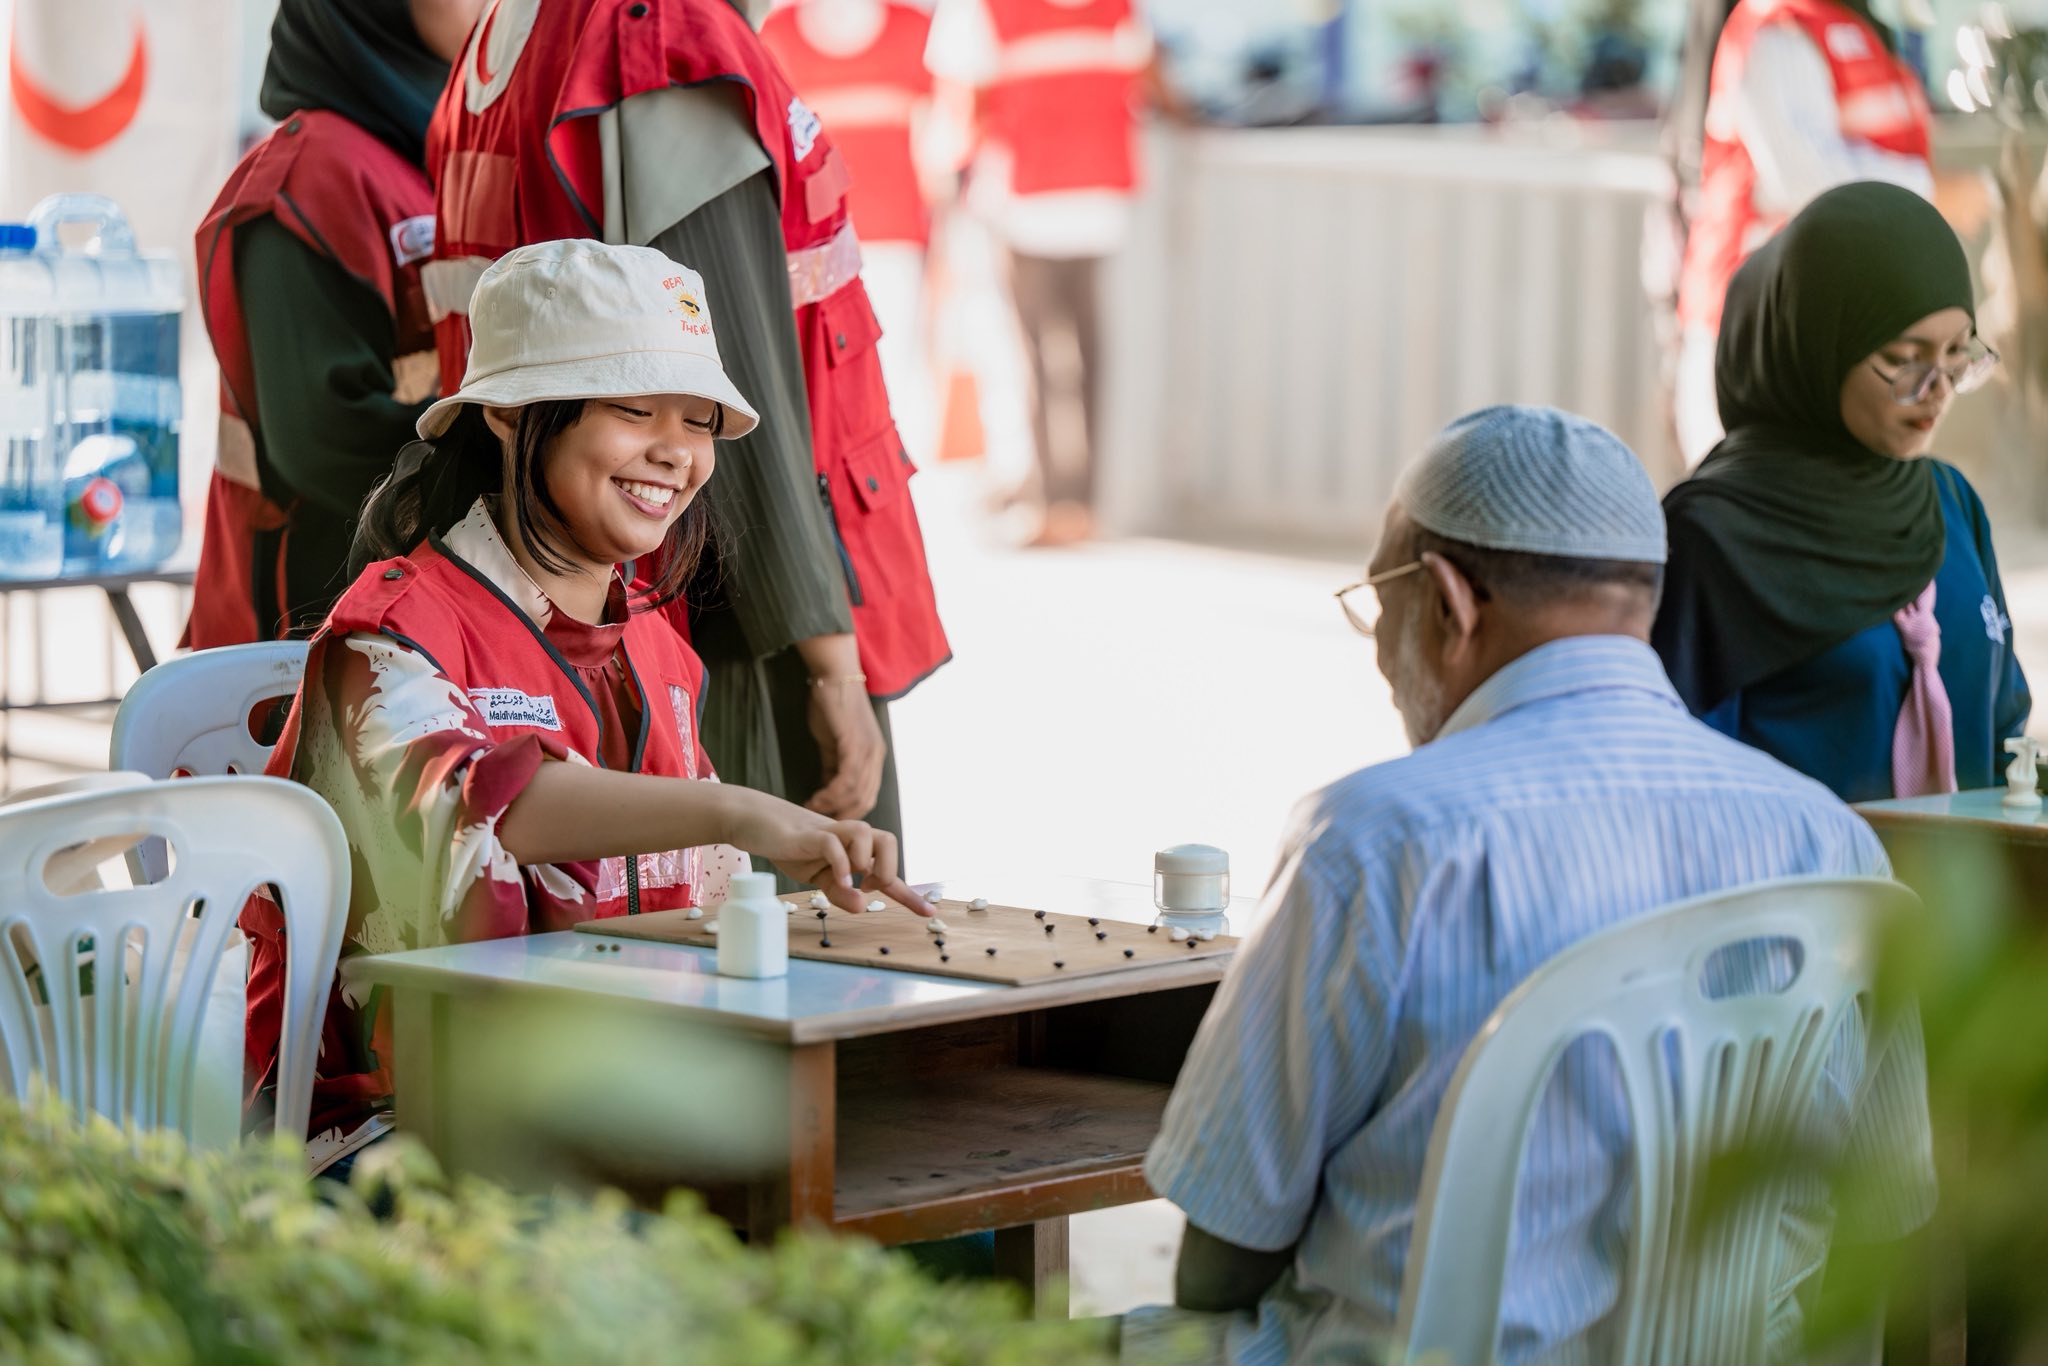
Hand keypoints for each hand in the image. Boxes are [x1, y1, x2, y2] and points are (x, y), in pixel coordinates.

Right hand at [720, 787, 929, 915]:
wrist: (756, 823)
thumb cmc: (792, 848)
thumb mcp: (818, 879)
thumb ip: (840, 893)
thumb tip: (861, 907)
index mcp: (854, 852)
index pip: (887, 874)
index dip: (909, 895)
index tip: (929, 912)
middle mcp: (849, 839)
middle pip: (889, 842)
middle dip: (887, 869)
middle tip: (866, 886)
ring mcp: (832, 833)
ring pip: (869, 836)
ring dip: (867, 863)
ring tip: (849, 881)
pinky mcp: (811, 833)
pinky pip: (836, 843)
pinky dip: (842, 864)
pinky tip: (836, 880)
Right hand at [806, 678, 885, 818]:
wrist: (834, 675)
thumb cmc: (831, 706)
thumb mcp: (834, 742)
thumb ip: (833, 766)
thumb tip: (828, 789)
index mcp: (874, 756)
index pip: (868, 796)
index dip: (848, 812)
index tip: (827, 820)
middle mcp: (876, 756)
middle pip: (865, 800)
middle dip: (842, 815)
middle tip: (818, 822)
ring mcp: (868, 750)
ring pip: (856, 792)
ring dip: (833, 807)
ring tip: (812, 810)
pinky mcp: (855, 743)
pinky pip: (847, 778)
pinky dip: (831, 794)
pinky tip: (815, 798)